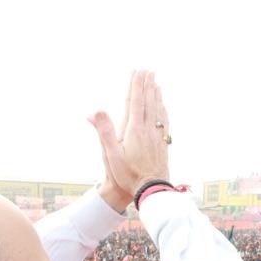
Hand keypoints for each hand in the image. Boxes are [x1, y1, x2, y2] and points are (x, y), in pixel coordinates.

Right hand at [87, 71, 170, 202]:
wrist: (151, 190)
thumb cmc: (127, 175)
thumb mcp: (110, 155)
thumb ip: (104, 132)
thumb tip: (96, 111)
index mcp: (134, 130)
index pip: (135, 102)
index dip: (136, 86)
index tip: (138, 72)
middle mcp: (148, 130)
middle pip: (148, 102)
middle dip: (147, 85)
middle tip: (149, 70)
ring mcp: (157, 136)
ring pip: (158, 110)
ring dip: (156, 94)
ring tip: (156, 83)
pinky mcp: (162, 144)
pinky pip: (164, 122)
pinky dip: (163, 110)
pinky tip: (163, 107)